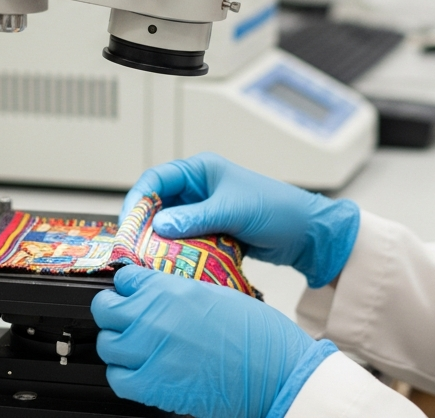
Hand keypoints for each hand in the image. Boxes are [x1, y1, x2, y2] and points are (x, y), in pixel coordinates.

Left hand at [93, 264, 336, 417]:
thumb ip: (177, 293)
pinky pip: (117, 378)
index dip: (128, 288)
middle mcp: (154, 316)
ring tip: (137, 349)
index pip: (124, 279)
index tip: (132, 295)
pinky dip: (124, 375)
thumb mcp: (215, 294)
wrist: (277, 373)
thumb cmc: (258, 336)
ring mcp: (150, 350)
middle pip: (105, 310)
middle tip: (128, 321)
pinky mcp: (152, 385)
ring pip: (107, 344)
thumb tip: (155, 296)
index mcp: (171, 288)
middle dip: (114, 314)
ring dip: (119, 345)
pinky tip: (141, 372)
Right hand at [123, 152, 360, 287]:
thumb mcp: (233, 211)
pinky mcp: (211, 230)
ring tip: (150, 260)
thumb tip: (159, 226)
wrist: (307, 234)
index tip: (127, 224)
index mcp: (201, 171)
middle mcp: (198, 188)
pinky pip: (185, 240)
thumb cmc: (277, 210)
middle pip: (158, 204)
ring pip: (169, 225)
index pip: (156, 180)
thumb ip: (194, 219)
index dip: (138, 200)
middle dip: (145, 225)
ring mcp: (204, 210)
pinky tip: (172, 264)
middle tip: (133, 247)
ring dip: (160, 241)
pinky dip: (177, 251)